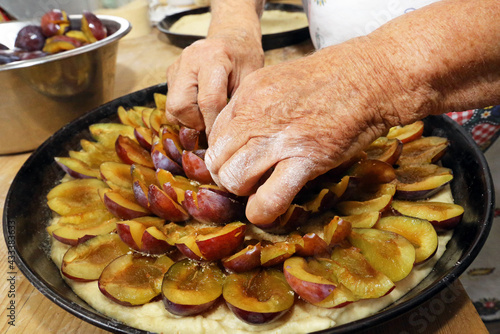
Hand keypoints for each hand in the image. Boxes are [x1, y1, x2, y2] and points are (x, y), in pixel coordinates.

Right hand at [165, 33, 263, 134]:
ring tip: (207, 115)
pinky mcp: (171, 74)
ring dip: (189, 119)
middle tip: (211, 123)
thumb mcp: (251, 78)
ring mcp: (177, 66)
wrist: (233, 38)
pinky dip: (186, 113)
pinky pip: (171, 103)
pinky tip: (200, 108)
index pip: (209, 100)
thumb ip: (237, 102)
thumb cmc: (245, 59)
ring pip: (172, 108)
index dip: (214, 125)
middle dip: (195, 122)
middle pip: (180, 105)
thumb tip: (226, 135)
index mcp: (214, 57)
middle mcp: (190, 60)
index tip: (220, 139)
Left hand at [205, 40, 415, 225]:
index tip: (239, 161)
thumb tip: (240, 135)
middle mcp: (256, 116)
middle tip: (247, 180)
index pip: (214, 137)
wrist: (369, 76)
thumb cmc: (329, 79)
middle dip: (228, 177)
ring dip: (243, 192)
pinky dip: (263, 211)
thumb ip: (253, 106)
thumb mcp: (277, 81)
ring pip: (235, 180)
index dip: (224, 155)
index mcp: (247, 96)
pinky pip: (270, 198)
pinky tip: (267, 208)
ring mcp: (279, 138)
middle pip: (218, 161)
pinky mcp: (305, 158)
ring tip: (259, 189)